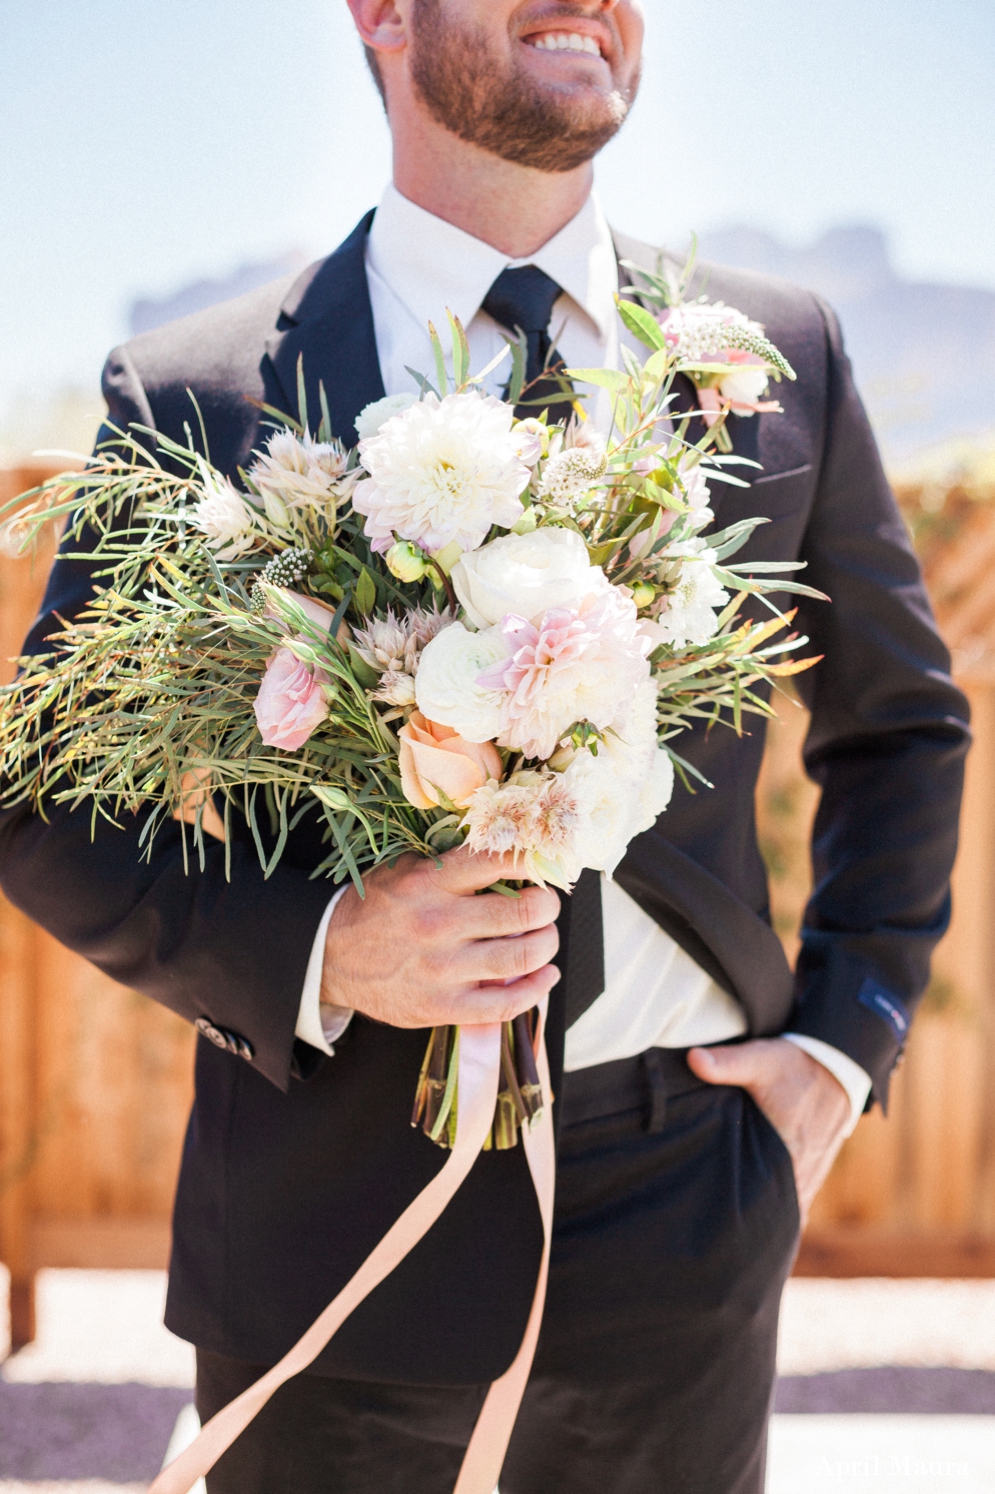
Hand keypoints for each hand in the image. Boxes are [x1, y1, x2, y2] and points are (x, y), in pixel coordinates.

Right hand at [322, 845, 559, 1028]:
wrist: (330, 956)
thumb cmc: (378, 907)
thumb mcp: (407, 869)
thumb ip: (454, 862)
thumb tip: (516, 853)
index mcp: (430, 882)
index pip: (500, 860)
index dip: (535, 860)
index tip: (544, 864)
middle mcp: (438, 923)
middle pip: (524, 912)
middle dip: (548, 905)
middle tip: (546, 903)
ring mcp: (441, 969)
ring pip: (523, 957)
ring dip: (547, 943)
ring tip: (545, 935)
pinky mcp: (441, 1006)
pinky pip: (505, 1004)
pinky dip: (537, 988)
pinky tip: (545, 974)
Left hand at [686, 1038, 850, 1225]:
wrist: (836, 1064)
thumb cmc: (795, 1066)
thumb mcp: (761, 1060)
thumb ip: (728, 1063)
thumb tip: (693, 1059)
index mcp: (792, 1156)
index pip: (764, 1204)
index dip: (739, 1216)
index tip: (711, 1225)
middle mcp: (805, 1173)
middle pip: (774, 1213)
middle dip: (747, 1222)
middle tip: (711, 1233)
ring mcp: (810, 1175)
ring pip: (785, 1210)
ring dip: (764, 1216)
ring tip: (728, 1231)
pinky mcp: (811, 1169)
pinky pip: (794, 1199)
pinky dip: (777, 1207)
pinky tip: (755, 1215)